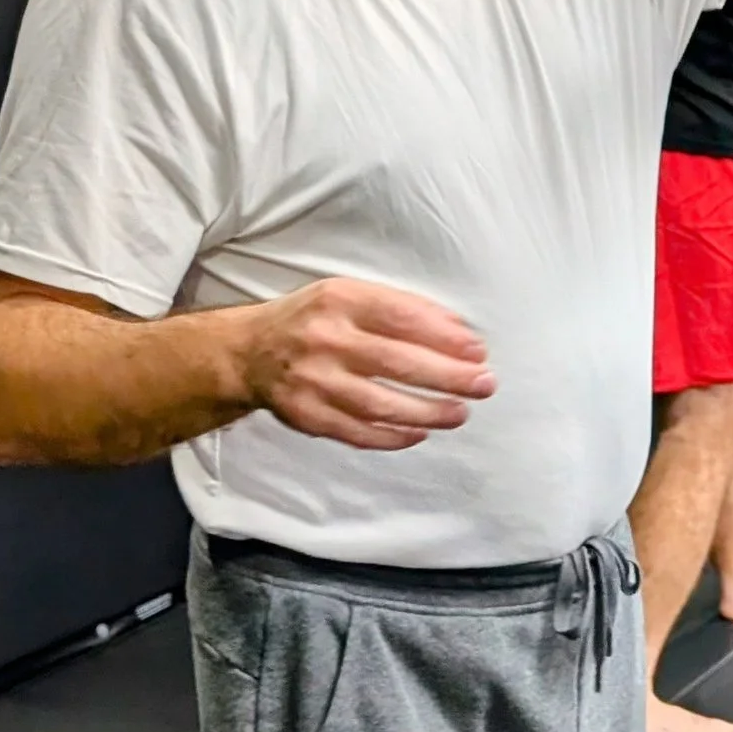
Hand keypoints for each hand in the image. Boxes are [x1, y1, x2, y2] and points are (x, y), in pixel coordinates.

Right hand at [235, 278, 495, 451]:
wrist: (249, 352)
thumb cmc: (314, 320)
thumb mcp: (349, 296)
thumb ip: (400, 308)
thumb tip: (459, 332)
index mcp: (339, 300)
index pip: (402, 317)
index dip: (444, 336)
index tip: (478, 351)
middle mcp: (324, 339)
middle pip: (397, 362)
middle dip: (448, 377)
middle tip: (483, 385)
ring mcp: (313, 380)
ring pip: (380, 403)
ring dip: (427, 412)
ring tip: (459, 413)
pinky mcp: (305, 415)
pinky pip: (357, 431)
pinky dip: (393, 436)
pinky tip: (420, 433)